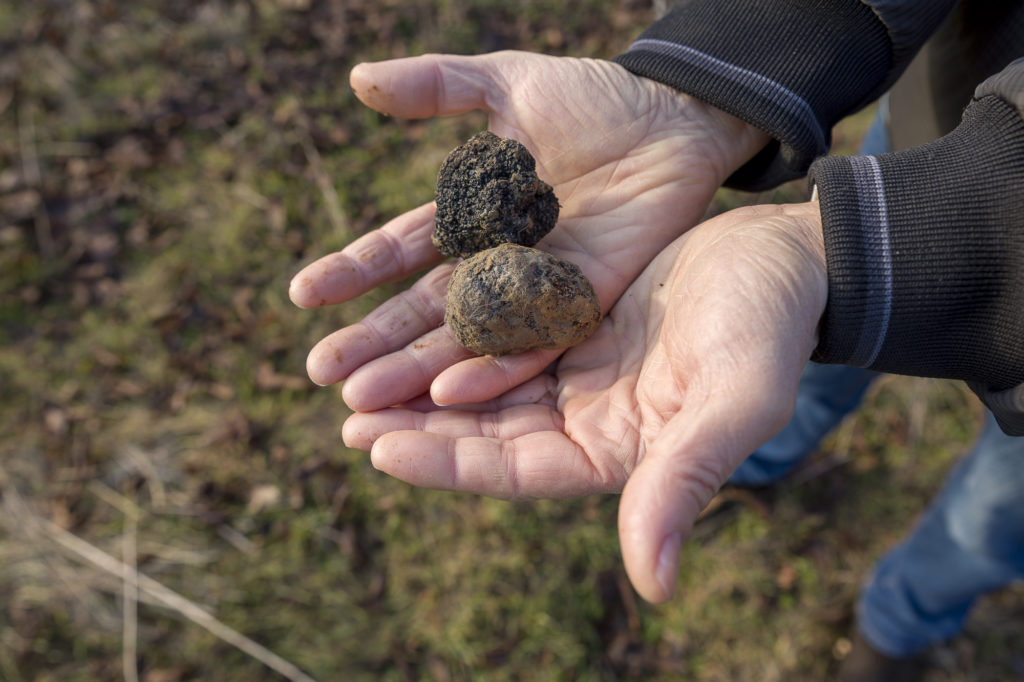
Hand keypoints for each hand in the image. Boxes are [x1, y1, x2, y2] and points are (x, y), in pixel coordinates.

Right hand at [289, 51, 768, 409]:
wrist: (674, 118)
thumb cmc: (595, 99)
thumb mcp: (507, 84)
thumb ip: (436, 87)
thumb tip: (358, 81)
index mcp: (469, 214)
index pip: (398, 250)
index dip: (353, 272)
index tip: (302, 296)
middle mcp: (492, 261)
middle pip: (421, 308)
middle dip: (370, 340)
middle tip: (320, 372)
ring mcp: (532, 289)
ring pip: (463, 338)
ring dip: (413, 370)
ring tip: (361, 400)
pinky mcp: (575, 307)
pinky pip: (528, 344)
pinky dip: (488, 370)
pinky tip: (444, 398)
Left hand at [342, 202, 826, 602]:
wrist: (784, 260)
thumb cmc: (770, 332)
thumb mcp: (734, 405)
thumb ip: (685, 483)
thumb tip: (655, 588)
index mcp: (618, 452)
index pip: (516, 471)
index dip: (449, 463)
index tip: (381, 450)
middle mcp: (587, 419)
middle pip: (487, 432)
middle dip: (418, 427)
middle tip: (347, 417)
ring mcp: (576, 369)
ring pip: (485, 384)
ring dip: (424, 382)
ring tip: (356, 377)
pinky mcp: (572, 318)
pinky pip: (502, 329)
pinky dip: (458, 331)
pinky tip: (412, 320)